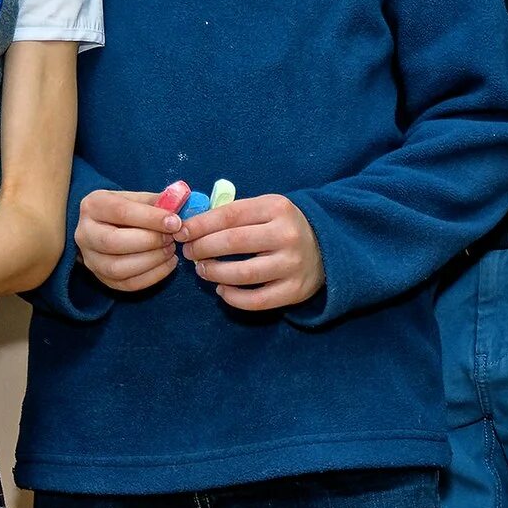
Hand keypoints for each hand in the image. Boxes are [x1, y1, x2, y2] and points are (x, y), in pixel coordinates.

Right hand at [76, 189, 182, 292]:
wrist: (107, 227)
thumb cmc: (126, 210)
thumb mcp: (137, 198)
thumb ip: (158, 201)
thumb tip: (180, 204)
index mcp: (93, 206)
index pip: (121, 212)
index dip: (151, 218)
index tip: (175, 222)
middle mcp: (85, 233)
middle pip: (113, 242)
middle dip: (149, 241)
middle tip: (172, 238)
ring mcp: (90, 259)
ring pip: (118, 268)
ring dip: (151, 261)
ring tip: (171, 250)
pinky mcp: (101, 278)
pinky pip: (127, 284)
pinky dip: (152, 276)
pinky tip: (168, 264)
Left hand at [180, 194, 323, 311]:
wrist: (325, 248)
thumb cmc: (283, 226)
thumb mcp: (266, 209)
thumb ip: (235, 214)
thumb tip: (191, 226)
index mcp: (277, 207)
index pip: (230, 215)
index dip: (201, 225)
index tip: (182, 232)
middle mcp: (287, 234)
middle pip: (233, 242)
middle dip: (203, 248)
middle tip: (190, 253)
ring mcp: (292, 264)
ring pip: (242, 273)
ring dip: (214, 273)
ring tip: (203, 270)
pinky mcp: (294, 290)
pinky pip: (256, 300)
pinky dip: (232, 297)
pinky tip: (222, 290)